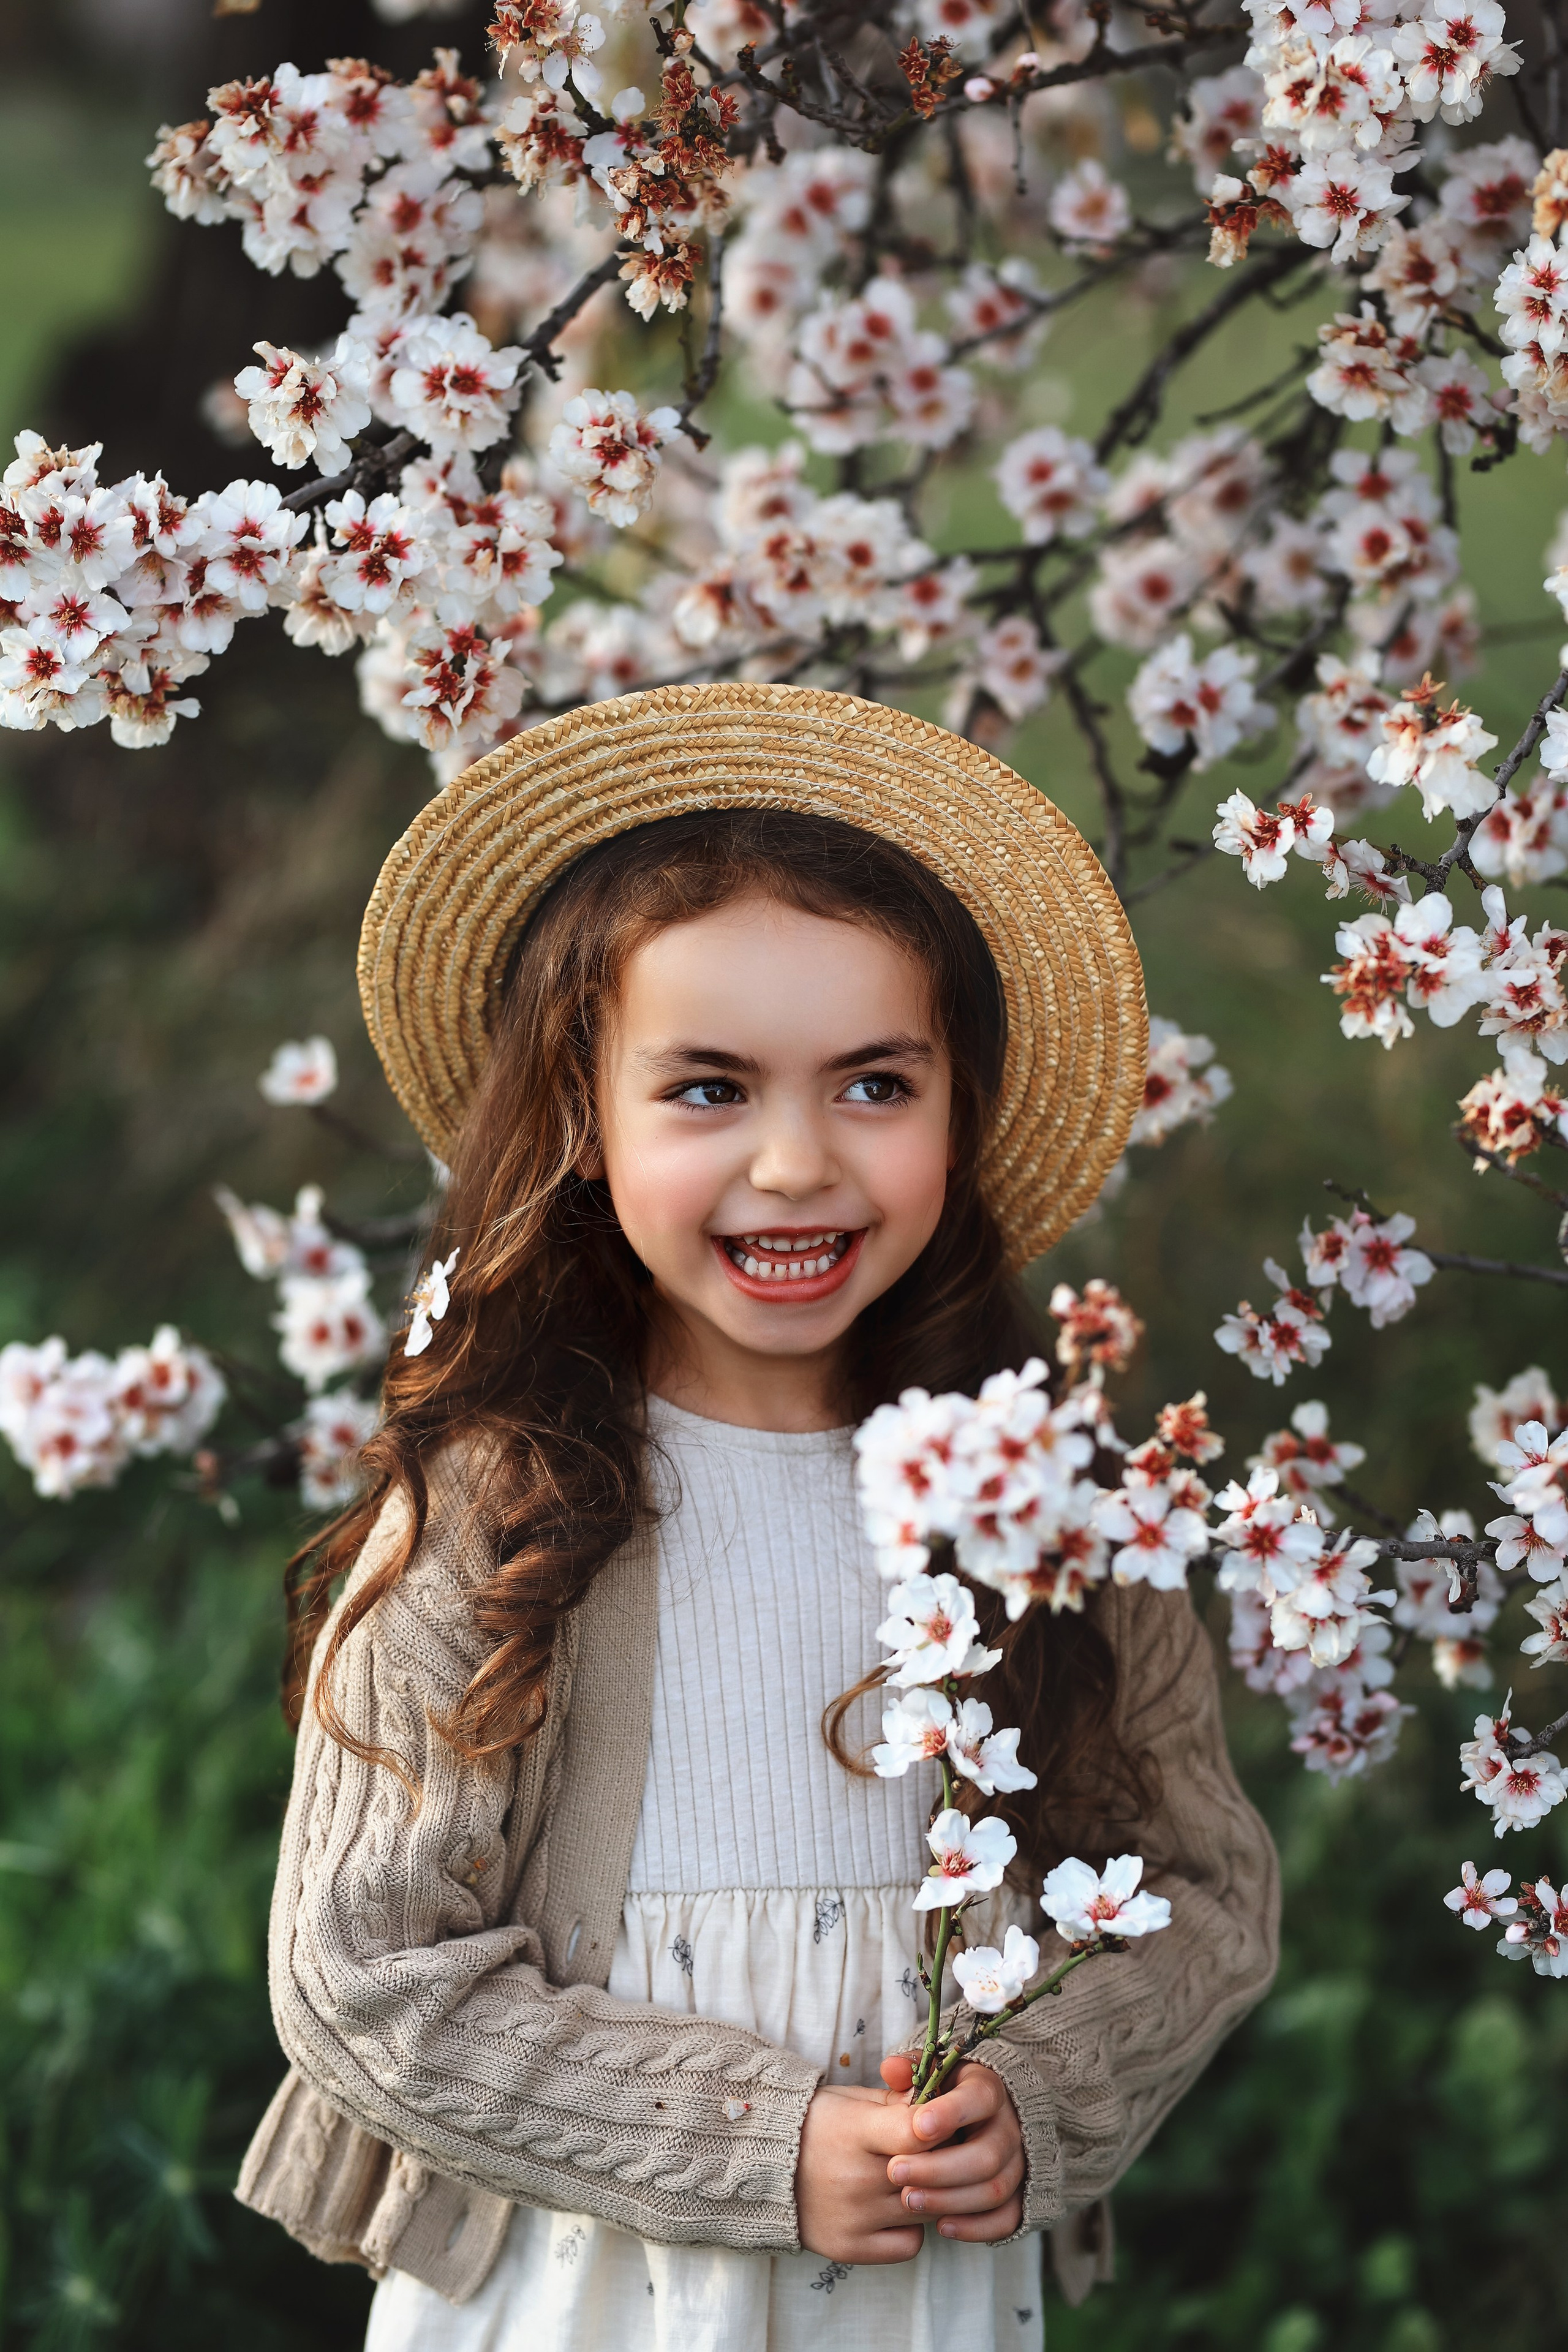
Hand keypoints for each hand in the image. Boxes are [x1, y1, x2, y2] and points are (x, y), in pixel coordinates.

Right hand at [795, 2083, 926, 2264]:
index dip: (939, 2127)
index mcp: (856, 2131)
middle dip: (941, 2160)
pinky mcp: (850, 2248)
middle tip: (933, 2152)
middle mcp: (856, 2177)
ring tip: (910, 2179)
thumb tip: (942, 2102)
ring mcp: (854, 2217)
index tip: (938, 2125)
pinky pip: (910, 2244)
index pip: (920, 2133)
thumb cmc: (816, 2124)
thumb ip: (898, 2101)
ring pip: (926, 2208)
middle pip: (930, 2173)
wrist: (762, 2166)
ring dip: (927, 2194)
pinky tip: (894, 2210)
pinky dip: (911, 2229)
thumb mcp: (852, 2100)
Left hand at [876, 2054, 1024, 2242]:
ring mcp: (1018, 2163)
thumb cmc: (941, 2095)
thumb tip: (891, 2068)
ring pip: (995, 2190)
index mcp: (989, 2087)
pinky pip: (1007, 2219)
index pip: (981, 2097)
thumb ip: (911, 2069)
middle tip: (895, 2172)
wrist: (972, 2123)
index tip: (917, 2127)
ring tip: (908, 2200)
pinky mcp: (1018, 2196)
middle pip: (987, 2154)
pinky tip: (941, 2227)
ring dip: (950, 2199)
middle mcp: (1011, 2126)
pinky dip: (976, 2227)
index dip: (952, 2112)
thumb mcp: (929, 2073)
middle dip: (939, 2168)